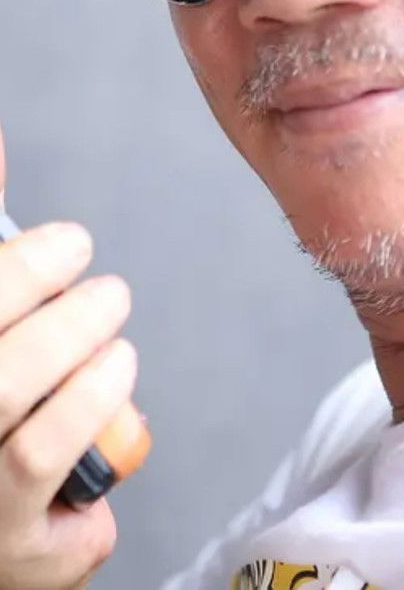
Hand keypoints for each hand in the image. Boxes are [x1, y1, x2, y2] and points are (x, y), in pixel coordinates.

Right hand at [0, 221, 135, 589]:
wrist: (1, 526)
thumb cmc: (1, 414)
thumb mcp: (0, 320)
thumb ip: (1, 254)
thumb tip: (0, 142)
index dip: (20, 265)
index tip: (72, 242)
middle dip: (49, 301)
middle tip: (107, 290)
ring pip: (7, 408)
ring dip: (77, 357)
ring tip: (115, 342)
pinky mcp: (2, 537)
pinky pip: (41, 464)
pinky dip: (88, 416)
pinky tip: (113, 384)